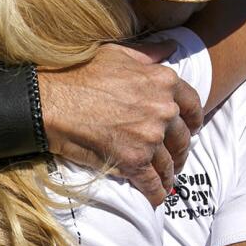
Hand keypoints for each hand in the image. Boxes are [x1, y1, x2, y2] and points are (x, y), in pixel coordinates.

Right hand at [39, 42, 201, 205]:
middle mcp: (163, 109)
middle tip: (176, 159)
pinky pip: (152, 182)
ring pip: (169, 162)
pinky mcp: (134, 160)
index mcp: (164, 81)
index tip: (191, 129)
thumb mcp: (118, 53)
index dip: (193, 120)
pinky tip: (156, 198)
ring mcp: (150, 136)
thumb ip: (149, 53)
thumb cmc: (80, 73)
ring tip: (166, 179)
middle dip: (181, 151)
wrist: (52, 101)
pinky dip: (156, 193)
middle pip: (183, 137)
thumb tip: (171, 46)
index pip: (192, 105)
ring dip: (169, 173)